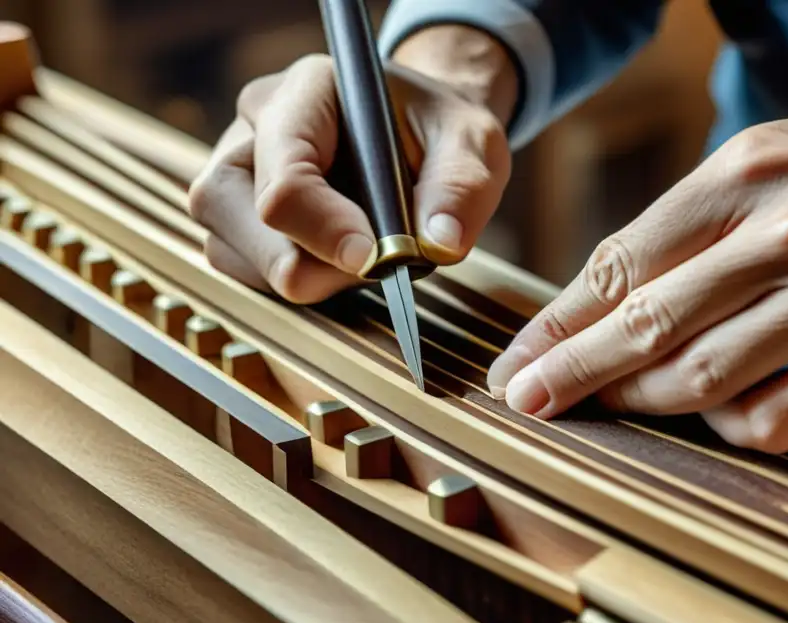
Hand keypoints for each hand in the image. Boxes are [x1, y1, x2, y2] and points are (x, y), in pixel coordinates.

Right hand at [189, 26, 515, 303]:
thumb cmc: (440, 134)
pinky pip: (242, 271)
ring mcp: (234, 173)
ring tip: (362, 254)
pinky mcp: (235, 217)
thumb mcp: (475, 145)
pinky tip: (337, 262)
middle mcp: (252, 126)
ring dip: (303, 275)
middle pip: (228, 212)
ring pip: (232, 252)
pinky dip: (295, 280)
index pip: (285, 179)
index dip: (326, 233)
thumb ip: (461, 189)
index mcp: (305, 91)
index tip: (376, 259)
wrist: (423, 137)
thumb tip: (439, 245)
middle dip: (305, 262)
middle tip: (373, 263)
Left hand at [488, 77, 787, 452]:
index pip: (624, 262)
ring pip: (707, 377)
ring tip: (610, 408)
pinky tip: (721, 415)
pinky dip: (732, 427)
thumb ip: (686, 230)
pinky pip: (780, 418)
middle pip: (650, 324)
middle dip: (573, 372)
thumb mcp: (768, 168)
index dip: (558, 322)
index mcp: (748, 175)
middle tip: (526, 402)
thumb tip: (593, 307)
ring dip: (642, 402)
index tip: (516, 363)